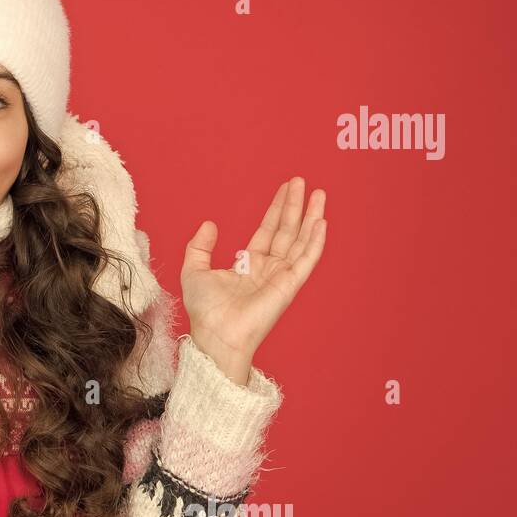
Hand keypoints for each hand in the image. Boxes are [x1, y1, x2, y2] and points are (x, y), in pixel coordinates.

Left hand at [180, 177, 326, 382]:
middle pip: (286, 231)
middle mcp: (268, 269)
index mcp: (249, 265)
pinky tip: (321, 222)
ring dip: (310, 217)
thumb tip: (209, 224)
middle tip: (301, 182)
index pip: (268, 231)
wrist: (215, 334)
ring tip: (318, 194)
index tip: (285, 189)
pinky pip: (306, 259)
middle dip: (294, 206)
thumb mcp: (194, 271)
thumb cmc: (205, 311)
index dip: (276, 209)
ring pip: (300, 240)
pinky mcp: (289, 286)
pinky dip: (315, 241)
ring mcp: (281, 277)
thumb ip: (200, 247)